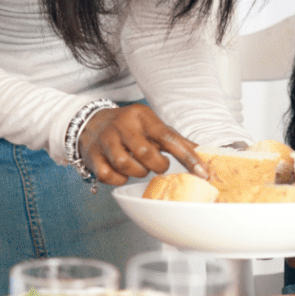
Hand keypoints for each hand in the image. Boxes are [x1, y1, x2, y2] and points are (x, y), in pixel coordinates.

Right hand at [78, 103, 208, 185]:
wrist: (90, 122)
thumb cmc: (129, 127)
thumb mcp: (152, 125)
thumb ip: (176, 140)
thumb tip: (204, 153)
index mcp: (141, 116)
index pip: (167, 136)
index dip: (187, 156)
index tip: (202, 172)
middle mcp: (122, 125)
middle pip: (145, 153)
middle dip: (157, 165)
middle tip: (158, 164)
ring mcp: (105, 140)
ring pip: (126, 165)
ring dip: (139, 172)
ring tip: (140, 166)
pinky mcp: (93, 156)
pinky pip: (110, 175)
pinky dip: (120, 179)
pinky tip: (123, 172)